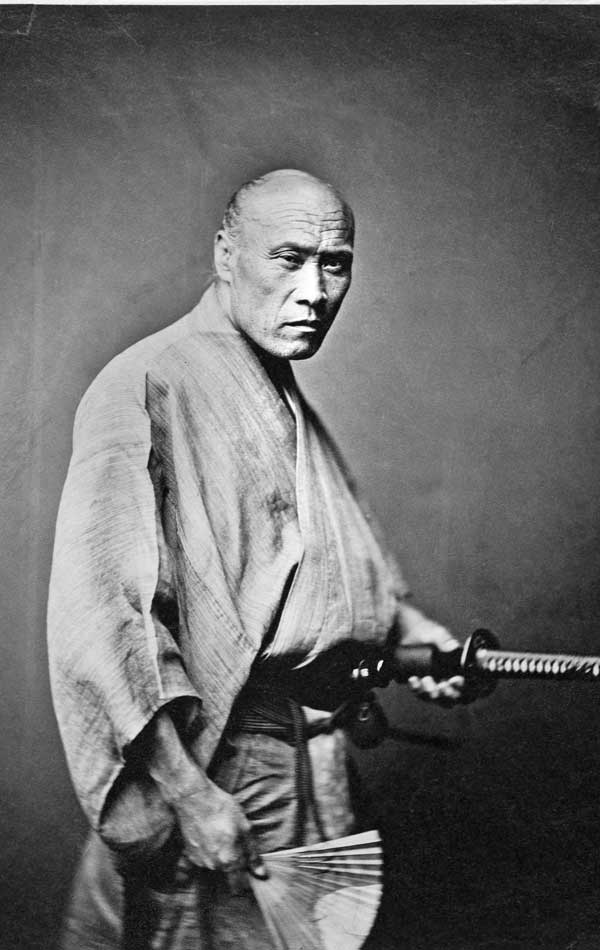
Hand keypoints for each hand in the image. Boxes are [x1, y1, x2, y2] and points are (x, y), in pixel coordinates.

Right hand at [145, 706, 267, 882]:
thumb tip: (261, 874)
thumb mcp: (245, 828)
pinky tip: (210, 835)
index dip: (247, 881)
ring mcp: (199, 860)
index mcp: (229, 862)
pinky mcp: (189, 853)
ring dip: (220, 854)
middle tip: (236, 839)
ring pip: (215, 863)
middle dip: (234, 861)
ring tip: (221, 833)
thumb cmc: (222, 810)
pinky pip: (203, 857)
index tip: (251, 873)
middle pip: (228, 871)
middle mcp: (213, 866)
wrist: (194, 799)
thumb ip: (253, 855)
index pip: (240, 885)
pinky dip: (208, 850)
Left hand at [397, 604, 465, 705]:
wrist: (405, 633)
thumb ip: (444, 639)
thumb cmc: (426, 632)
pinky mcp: (422, 686)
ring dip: (434, 693)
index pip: (472, 683)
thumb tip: (453, 647)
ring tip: (426, 679)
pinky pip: (422, 694)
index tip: (456, 679)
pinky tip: (413, 678)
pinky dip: (418, 689)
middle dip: (451, 694)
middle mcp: (451, 679)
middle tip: (443, 685)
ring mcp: (437, 684)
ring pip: (440, 699)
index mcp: (460, 667)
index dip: (467, 686)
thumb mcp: (436, 633)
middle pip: (458, 697)